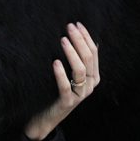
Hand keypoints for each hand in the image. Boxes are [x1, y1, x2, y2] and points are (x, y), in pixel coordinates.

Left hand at [24, 22, 99, 140]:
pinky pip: (66, 87)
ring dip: (71, 53)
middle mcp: (90, 85)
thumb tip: (83, 37)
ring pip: (80, 71)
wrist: (46, 116)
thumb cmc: (56, 90)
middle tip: (68, 27)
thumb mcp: (69, 73)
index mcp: (94, 76)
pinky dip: (61, 74)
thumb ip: (78, 59)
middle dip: (79, 41)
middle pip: (88, 59)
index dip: (86, 37)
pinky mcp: (68, 102)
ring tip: (62, 40)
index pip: (93, 52)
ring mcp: (80, 94)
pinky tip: (55, 62)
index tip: (76, 24)